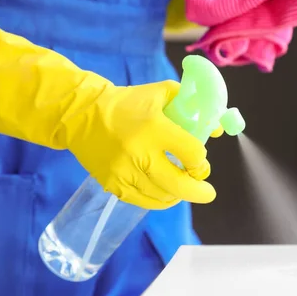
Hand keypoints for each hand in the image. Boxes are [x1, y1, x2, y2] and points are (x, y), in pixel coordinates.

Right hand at [0, 14, 215, 209]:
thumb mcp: (160, 94)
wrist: (80, 114)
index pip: (190, 152)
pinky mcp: (112, 184)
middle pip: (177, 184)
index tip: (201, 161)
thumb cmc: (126, 102)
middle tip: (208, 193)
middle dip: (198, 191)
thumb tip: (215, 128)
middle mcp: (139, 153)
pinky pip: (143, 201)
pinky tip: (166, 193)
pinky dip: (158, 200)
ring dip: (178, 195)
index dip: (201, 160)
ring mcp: (124, 172)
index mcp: (153, 127)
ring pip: (161, 196)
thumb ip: (190, 106)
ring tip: (184, 189)